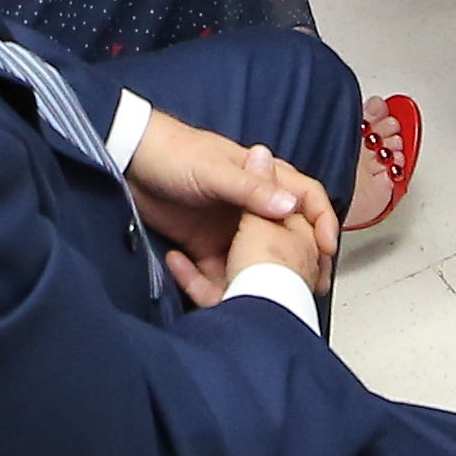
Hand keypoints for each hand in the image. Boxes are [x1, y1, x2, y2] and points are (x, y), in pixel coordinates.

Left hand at [129, 112, 333, 298]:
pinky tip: (223, 295)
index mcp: (262, 178)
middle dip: (301, 261)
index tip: (326, 248)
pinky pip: (223, 273)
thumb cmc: (174, 153)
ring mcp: (230, 229)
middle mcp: (252, 206)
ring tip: (268, 302)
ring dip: (263, 280)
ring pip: (258, 260)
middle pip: (287, 236)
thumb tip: (289, 206)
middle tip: (309, 286)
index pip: (305, 197)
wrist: (128, 162)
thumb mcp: (213, 169)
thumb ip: (250, 188)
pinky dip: (225, 286)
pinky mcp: (206, 247)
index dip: (321, 221)